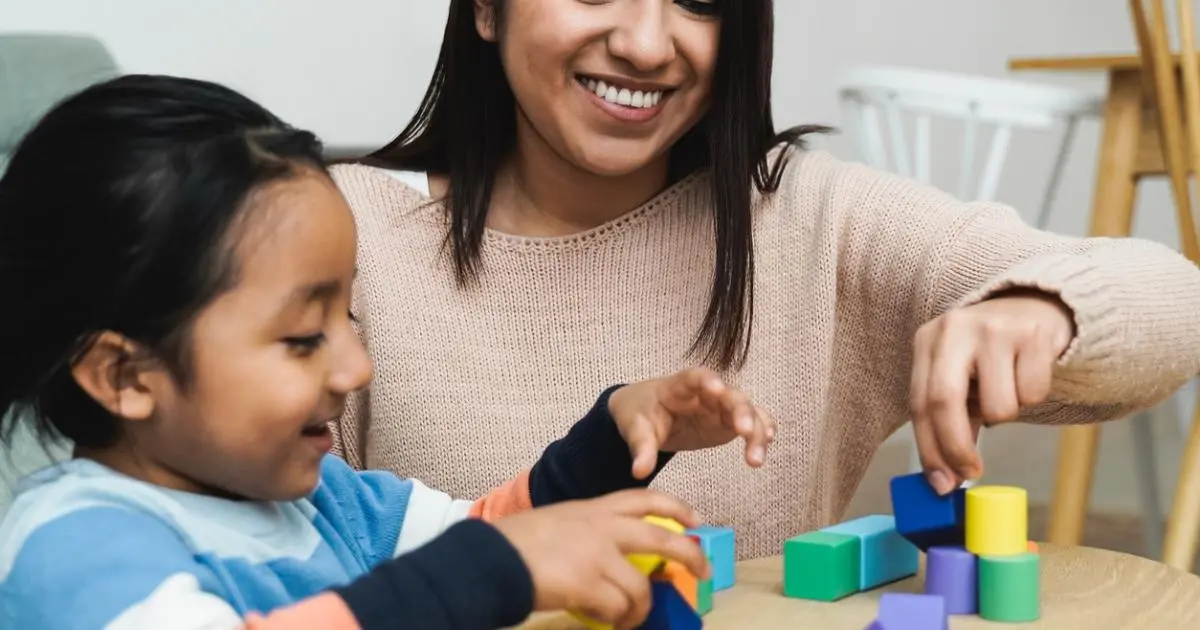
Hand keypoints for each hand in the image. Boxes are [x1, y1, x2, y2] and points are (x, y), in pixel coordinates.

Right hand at [492, 489, 707, 629]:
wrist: (491, 558)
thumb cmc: (516, 543)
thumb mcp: (559, 523)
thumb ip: (589, 533)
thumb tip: (615, 560)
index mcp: (593, 509)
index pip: (645, 499)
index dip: (677, 508)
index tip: (696, 522)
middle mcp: (601, 527)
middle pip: (662, 537)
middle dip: (690, 555)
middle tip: (704, 571)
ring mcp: (596, 555)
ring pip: (641, 588)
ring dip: (640, 610)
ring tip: (630, 621)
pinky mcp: (588, 583)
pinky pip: (619, 608)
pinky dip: (619, 620)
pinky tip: (609, 623)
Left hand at [608, 367, 776, 478]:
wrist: (647, 414)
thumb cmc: (641, 413)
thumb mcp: (635, 429)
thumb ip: (641, 448)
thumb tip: (639, 471)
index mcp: (679, 386)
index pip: (695, 377)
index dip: (707, 380)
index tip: (717, 388)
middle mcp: (707, 392)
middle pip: (730, 395)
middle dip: (741, 410)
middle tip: (745, 431)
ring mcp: (721, 406)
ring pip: (746, 411)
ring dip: (755, 430)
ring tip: (755, 458)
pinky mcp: (729, 421)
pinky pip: (751, 421)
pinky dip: (761, 429)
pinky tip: (767, 442)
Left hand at [909, 290, 1073, 493]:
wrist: (1037, 308)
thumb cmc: (989, 354)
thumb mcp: (960, 378)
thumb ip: (951, 422)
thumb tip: (946, 477)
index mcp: (928, 340)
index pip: (919, 402)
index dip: (929, 448)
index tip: (940, 484)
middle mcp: (954, 328)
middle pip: (944, 400)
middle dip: (956, 447)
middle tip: (970, 473)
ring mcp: (993, 328)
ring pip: (998, 406)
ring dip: (1005, 415)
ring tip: (1008, 390)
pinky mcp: (1032, 335)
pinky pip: (1032, 394)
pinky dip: (1033, 397)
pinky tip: (1029, 374)